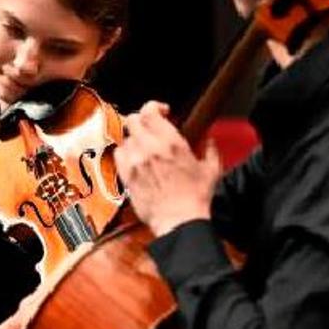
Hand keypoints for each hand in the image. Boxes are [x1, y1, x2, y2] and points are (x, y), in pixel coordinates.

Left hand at [115, 101, 221, 236]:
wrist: (179, 221)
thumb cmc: (195, 198)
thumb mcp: (211, 170)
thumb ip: (211, 150)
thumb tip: (211, 141)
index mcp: (171, 142)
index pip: (150, 110)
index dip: (154, 107)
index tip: (163, 112)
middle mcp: (149, 148)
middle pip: (133, 120)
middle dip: (142, 121)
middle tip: (151, 128)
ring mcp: (135, 162)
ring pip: (125, 138)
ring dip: (134, 139)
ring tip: (144, 148)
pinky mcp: (127, 177)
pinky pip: (117, 156)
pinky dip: (125, 154)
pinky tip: (134, 160)